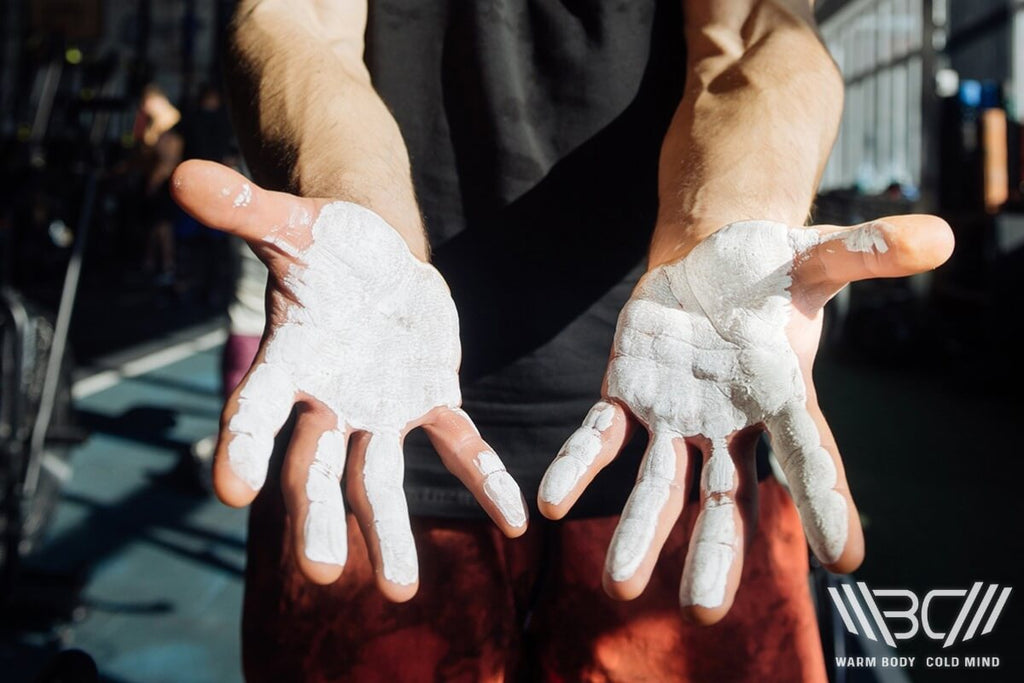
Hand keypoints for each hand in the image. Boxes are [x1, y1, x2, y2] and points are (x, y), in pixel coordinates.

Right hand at [172, 160, 526, 599]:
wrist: (376, 257)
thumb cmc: (325, 244)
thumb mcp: (291, 221)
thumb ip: (243, 208)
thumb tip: (182, 174)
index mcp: (287, 361)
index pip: (254, 410)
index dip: (243, 445)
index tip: (232, 490)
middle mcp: (328, 399)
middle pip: (317, 468)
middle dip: (320, 515)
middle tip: (324, 570)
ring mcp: (381, 408)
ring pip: (380, 478)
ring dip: (391, 529)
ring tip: (401, 587)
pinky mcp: (430, 399)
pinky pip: (457, 444)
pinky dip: (482, 478)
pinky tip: (511, 519)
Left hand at [538, 215, 953, 622]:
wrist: (708, 262)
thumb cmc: (769, 268)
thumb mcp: (816, 255)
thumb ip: (865, 253)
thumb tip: (944, 234)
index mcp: (780, 397)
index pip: (809, 455)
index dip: (828, 501)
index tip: (846, 558)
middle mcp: (729, 424)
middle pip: (726, 499)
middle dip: (714, 553)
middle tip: (702, 612)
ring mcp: (675, 417)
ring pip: (658, 486)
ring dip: (639, 533)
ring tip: (618, 583)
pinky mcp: (627, 397)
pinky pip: (599, 439)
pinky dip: (578, 466)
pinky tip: (551, 502)